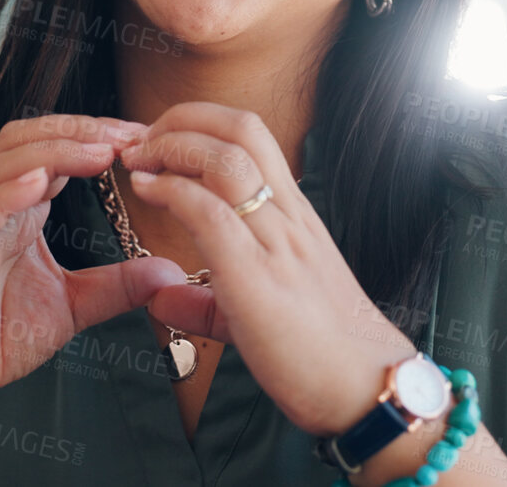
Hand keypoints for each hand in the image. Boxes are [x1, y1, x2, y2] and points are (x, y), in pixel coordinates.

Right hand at [0, 113, 187, 424]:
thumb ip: (115, 286)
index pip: (50, 147)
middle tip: (129, 135)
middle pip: (25, 140)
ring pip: (1, 166)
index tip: (143, 138)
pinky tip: (41, 182)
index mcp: (15, 210)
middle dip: (78, 130)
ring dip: (52, 151)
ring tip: (99, 150)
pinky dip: (6, 193)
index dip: (95, 135)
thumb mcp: (70, 306)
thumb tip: (170, 272)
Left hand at [121, 102, 419, 435]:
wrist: (366, 388)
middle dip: (182, 118)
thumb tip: (162, 298)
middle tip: (141, 141)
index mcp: (294, 216)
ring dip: (172, 147)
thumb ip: (207, 301)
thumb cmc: (320, 353)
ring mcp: (277, 243)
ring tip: (139, 163)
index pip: (250, 135)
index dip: (198, 123)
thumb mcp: (259, 312)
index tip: (159, 142)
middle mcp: (289, 217)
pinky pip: (212, 213)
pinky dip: (173, 192)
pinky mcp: (258, 278)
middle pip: (239, 128)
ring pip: (226, 159)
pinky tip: (148, 192)